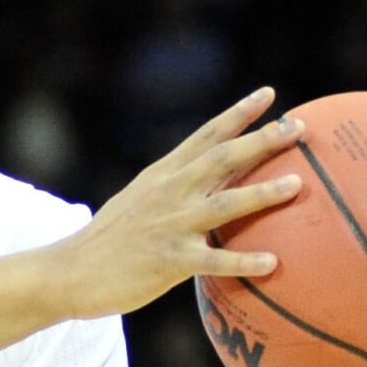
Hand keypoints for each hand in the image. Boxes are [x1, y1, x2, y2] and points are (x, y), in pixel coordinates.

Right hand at [51, 89, 306, 318]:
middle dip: (262, 140)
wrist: (68, 272)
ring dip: (261, 193)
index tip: (268, 94)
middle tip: (298, 128)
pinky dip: (243, 261)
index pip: (205, 136)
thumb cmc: (107, 241)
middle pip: (221, 159)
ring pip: (223, 204)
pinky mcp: (168, 261)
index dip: (238, 114)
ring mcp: (169, 226)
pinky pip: (213, 261)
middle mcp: (168, 193)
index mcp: (162, 176)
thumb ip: (170, 187)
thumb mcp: (137, 200)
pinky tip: (272, 264)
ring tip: (296, 185)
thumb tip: (207, 180)